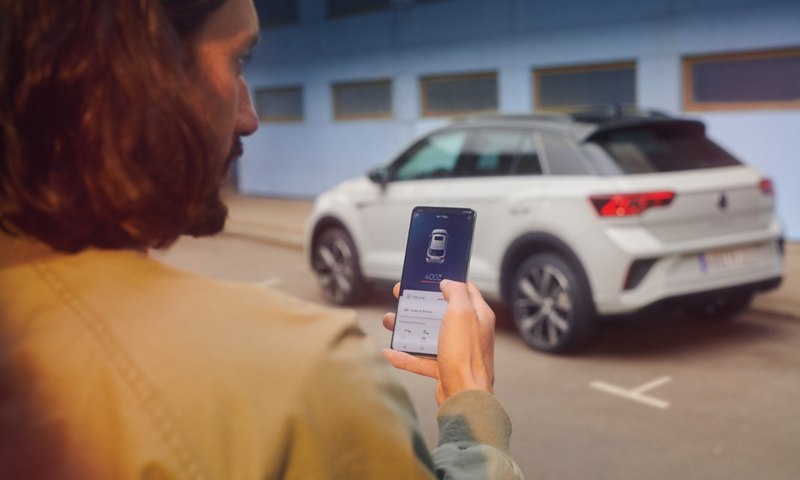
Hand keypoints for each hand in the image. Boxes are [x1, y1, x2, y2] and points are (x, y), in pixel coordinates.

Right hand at [382, 280, 495, 405]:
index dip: (446, 280)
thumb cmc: (466, 355)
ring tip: (390, 322)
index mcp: (477, 314)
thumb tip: (449, 282)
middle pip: (441, 311)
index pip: (464, 289)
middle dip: (419, 304)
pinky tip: (390, 353)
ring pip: (428, 334)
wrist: (465, 397)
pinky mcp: (444, 367)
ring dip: (408, 328)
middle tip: (401, 297)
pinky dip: (405, 356)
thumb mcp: (462, 313)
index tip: (427, 278)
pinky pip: (421, 359)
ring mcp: (456, 350)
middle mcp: (469, 331)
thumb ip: (456, 292)